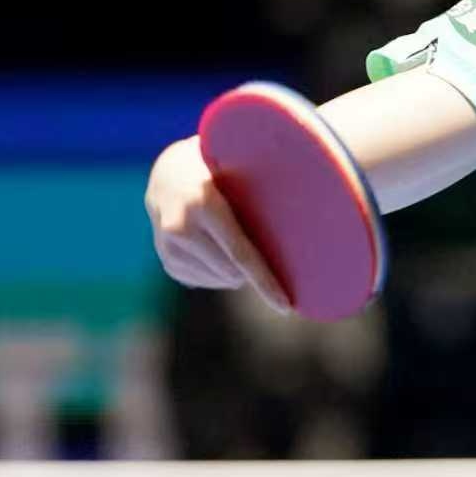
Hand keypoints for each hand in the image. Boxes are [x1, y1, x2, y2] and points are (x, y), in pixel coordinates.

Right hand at [143, 135, 289, 311]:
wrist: (168, 175)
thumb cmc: (222, 171)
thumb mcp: (240, 171)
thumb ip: (264, 192)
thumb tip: (307, 219)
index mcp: (203, 203)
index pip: (240, 254)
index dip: (265, 282)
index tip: (286, 305)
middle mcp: (180, 228)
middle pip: (232, 272)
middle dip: (252, 270)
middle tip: (262, 245)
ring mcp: (168, 248)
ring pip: (221, 280)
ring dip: (236, 272)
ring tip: (235, 241)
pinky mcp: (168, 262)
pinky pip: (206, 282)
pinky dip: (221, 273)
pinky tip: (218, 248)